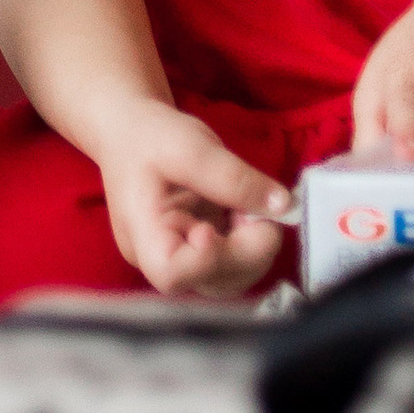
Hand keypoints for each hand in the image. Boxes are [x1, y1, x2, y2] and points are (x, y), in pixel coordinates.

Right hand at [90, 100, 293, 297]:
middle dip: (248, 249)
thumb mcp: (189, 144)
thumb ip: (234, 177)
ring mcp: (182, 260)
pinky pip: (234, 265)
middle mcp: (158, 259)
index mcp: (141, 232)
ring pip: (230, 280)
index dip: (206, 260)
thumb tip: (282, 206)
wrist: (131, 130)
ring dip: (255, 247)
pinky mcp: (200, 255)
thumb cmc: (149, 134)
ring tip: (248, 205)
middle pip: (212, 282)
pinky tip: (244, 212)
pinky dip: (251, 242)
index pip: (171, 273)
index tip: (217, 226)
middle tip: (258, 207)